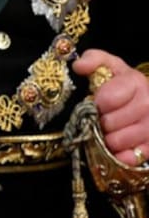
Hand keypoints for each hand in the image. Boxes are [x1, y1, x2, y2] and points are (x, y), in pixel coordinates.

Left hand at [74, 49, 148, 166]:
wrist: (138, 96)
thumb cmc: (117, 80)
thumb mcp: (106, 64)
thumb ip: (92, 59)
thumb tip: (79, 66)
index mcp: (136, 82)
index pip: (107, 99)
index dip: (96, 103)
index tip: (95, 102)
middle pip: (111, 123)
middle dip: (99, 122)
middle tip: (99, 118)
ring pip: (118, 141)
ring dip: (106, 139)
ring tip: (107, 130)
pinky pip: (133, 158)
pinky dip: (120, 156)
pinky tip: (115, 149)